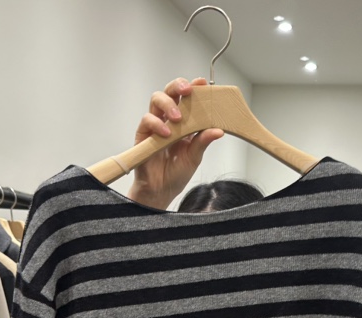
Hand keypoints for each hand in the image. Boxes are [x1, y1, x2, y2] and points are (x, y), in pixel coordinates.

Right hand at [127, 77, 224, 209]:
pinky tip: (167, 133)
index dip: (194, 88)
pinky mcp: (143, 134)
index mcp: (184, 122)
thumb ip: (203, 141)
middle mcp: (168, 119)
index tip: (203, 83)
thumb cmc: (176, 174)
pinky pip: (147, 120)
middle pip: (170, 92)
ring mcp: (155, 125)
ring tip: (177, 118)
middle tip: (187, 91)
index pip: (187, 99)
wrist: (161, 191)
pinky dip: (157, 124)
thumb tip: (218, 130)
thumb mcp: (195, 156)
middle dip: (178, 86)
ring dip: (168, 104)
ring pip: (156, 100)